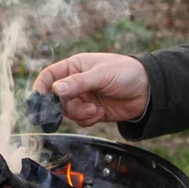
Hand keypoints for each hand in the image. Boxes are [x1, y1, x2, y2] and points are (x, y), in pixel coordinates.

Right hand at [33, 53, 149, 126]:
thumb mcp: (101, 75)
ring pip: (67, 111)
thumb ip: (77, 82)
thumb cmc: (127, 73)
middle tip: (76, 105)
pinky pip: (80, 120)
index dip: (41, 87)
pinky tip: (99, 113)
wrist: (148, 91)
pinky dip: (87, 119)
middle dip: (64, 105)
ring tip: (95, 109)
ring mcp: (83, 98)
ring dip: (79, 113)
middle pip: (56, 98)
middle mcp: (76, 82)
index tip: (40, 99)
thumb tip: (55, 89)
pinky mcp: (91, 111)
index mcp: (75, 67)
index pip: (49, 76)